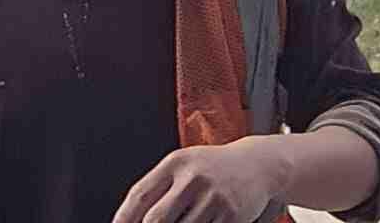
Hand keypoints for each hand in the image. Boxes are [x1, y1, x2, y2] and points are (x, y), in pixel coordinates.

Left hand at [112, 138, 286, 222]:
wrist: (256, 164)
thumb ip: (160, 190)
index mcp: (176, 163)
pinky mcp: (230, 216)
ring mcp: (212, 197)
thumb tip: (132, 218)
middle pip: (156, 220)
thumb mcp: (184, 166)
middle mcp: (193, 177)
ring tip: (184, 222)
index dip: (123, 218)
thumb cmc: (212, 168)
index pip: (140, 194)